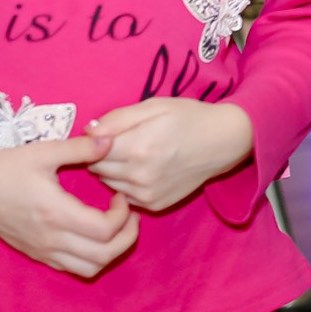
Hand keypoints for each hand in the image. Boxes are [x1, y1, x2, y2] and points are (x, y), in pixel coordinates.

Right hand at [0, 133, 137, 277]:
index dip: (123, 216)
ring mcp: (43, 250)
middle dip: (126, 238)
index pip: (104, 230)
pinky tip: (93, 234)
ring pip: (89, 268)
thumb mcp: (45, 151)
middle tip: (129, 216)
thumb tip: (110, 141)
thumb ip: (80, 148)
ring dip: (110, 252)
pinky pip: (71, 268)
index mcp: (56, 213)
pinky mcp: (36, 254)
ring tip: (115, 227)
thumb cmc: (8, 166)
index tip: (120, 196)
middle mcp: (51, 238)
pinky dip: (91, 258)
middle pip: (103, 256)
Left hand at [84, 98, 254, 211]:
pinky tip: (143, 169)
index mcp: (138, 147)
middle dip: (101, 155)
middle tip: (121, 141)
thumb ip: (117, 118)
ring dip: (113, 170)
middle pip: (97, 168)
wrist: (223, 142)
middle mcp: (140, 176)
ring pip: (108, 183)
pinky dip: (126, 183)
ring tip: (133, 154)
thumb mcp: (154, 106)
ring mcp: (147, 194)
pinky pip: (124, 195)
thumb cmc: (188, 117)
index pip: (92, 150)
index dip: (95, 139)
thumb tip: (87, 131)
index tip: (104, 133)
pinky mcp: (154, 205)